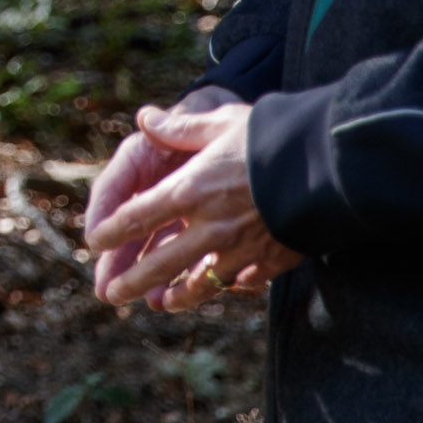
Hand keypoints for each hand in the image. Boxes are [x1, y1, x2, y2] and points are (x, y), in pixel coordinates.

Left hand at [84, 95, 304, 310]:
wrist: (328, 165)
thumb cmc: (270, 137)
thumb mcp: (220, 123)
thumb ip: (180, 127)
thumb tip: (145, 118)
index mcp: (189, 191)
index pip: (137, 217)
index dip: (112, 231)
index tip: (94, 243)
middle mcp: (208, 227)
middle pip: (159, 263)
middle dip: (131, 281)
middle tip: (109, 295)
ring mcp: (240, 249)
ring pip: (200, 283)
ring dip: (176, 296)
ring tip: (160, 304)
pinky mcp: (271, 261)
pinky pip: (241, 283)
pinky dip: (227, 288)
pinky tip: (220, 291)